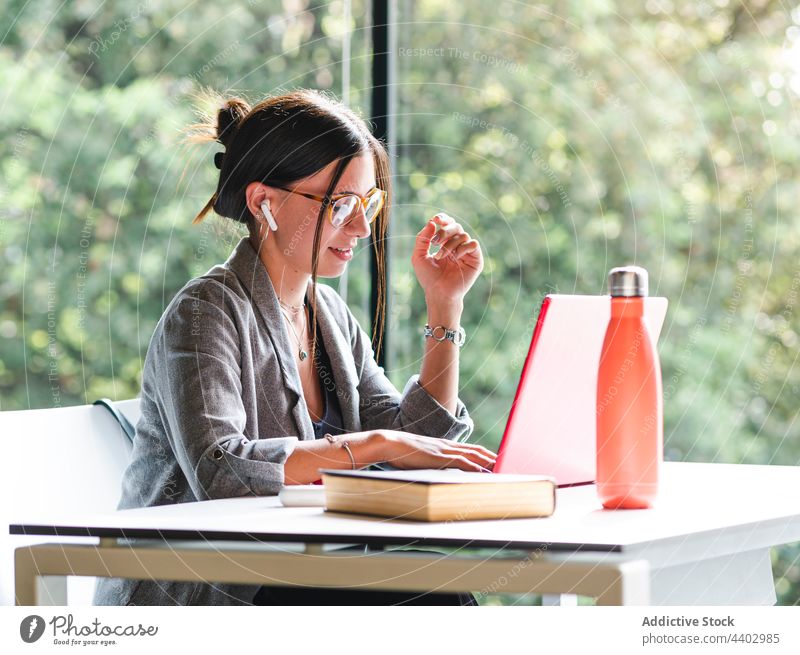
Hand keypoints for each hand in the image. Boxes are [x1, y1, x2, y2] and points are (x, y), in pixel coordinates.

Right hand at [377, 430, 495, 471]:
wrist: (389, 443)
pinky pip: (462, 462)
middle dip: (492, 457)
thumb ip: (430, 461)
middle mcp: (447, 446)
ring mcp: (444, 451)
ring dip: (488, 462)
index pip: (469, 449)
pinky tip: (483, 472)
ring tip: (502, 467)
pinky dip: (475, 467)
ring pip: (473, 455)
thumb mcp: (419, 456)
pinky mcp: (439, 457)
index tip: (495, 459)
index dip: (484, 454)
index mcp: (443, 446)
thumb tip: (435, 468)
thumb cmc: (400, 452)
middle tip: (506, 464)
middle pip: (476, 451)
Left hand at [411, 213, 482, 302]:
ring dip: (450, 244)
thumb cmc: (429, 278)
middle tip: (435, 242)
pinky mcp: (476, 260)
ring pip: (463, 235)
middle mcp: (457, 246)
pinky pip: (473, 244)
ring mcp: (467, 253)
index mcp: (445, 243)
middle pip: (456, 226)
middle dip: (444, 231)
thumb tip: (432, 222)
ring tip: (440, 256)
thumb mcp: (419, 256)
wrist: (438, 293)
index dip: (443, 219)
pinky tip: (455, 257)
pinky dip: (463, 248)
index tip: (436, 220)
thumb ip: (422, 238)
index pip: (448, 225)